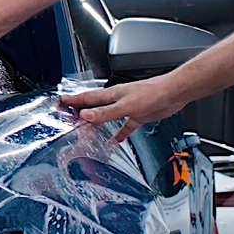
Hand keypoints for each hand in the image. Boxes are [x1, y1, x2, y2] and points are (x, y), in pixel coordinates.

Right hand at [59, 72, 192, 142]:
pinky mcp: (138, 115)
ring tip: (87, 131)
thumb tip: (86, 116)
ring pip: (108, 117)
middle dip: (81, 112)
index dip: (73, 100)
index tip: (61, 102)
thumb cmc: (153, 93)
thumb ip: (105, 112)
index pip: (87, 98)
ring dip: (98, 123)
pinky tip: (116, 140)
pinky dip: (119, 133)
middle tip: (69, 117)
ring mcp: (127, 108)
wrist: (173, 93)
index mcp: (112, 95)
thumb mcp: (125, 106)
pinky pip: (125, 126)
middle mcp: (118, 100)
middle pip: (95, 107)